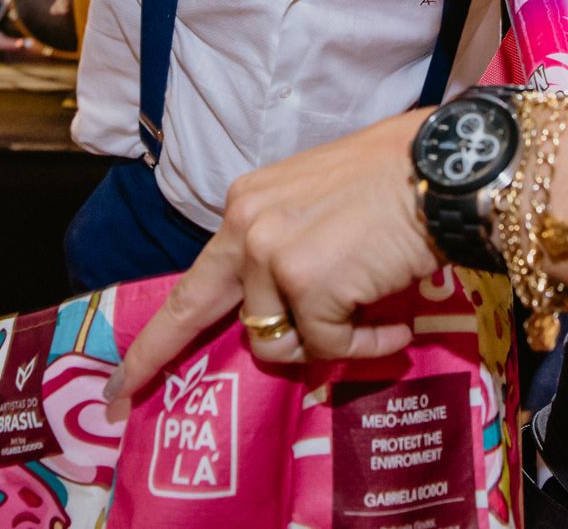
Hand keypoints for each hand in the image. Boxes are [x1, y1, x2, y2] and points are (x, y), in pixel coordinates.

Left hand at [104, 109, 438, 420]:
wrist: (444, 170)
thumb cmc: (399, 182)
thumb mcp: (320, 205)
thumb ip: (288, 252)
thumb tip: (292, 317)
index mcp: (248, 204)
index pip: (194, 278)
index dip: (156, 333)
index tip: (122, 376)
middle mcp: (248, 226)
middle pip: (203, 312)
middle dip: (158, 358)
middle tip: (123, 397)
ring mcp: (274, 256)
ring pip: (277, 340)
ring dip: (327, 343)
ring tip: (375, 323)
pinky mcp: (309, 285)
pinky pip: (330, 347)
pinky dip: (366, 346)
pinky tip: (396, 326)